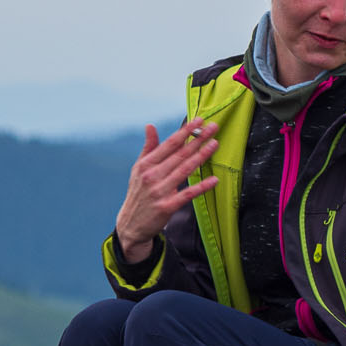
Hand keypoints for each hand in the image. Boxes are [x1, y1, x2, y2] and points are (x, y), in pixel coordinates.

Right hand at [114, 119, 219, 262]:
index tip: (199, 120)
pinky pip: (187, 194)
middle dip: (198, 140)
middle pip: (179, 154)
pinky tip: (213, 180)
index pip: (169, 144)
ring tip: (214, 144)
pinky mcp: (167, 206)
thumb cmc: (138, 193)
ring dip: (201, 156)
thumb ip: (148, 148)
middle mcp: (152, 176)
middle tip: (213, 128)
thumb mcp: (138, 169)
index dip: (185, 131)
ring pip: (184, 170)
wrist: (131, 224)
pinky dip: (201, 187)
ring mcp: (159, 191)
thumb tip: (150, 126)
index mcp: (146, 164)